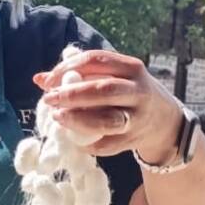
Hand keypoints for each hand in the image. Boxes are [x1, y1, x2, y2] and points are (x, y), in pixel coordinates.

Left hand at [33, 49, 181, 160]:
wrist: (165, 121)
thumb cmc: (128, 93)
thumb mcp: (113, 77)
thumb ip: (79, 75)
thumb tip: (39, 79)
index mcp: (131, 68)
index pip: (96, 60)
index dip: (68, 68)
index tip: (48, 81)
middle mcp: (137, 91)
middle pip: (102, 90)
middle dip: (71, 94)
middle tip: (48, 99)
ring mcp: (137, 117)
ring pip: (107, 120)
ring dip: (78, 120)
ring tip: (58, 118)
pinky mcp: (134, 140)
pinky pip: (108, 144)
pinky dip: (88, 144)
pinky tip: (73, 141)